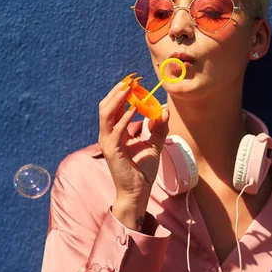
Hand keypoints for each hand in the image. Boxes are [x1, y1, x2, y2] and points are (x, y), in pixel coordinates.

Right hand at [98, 82, 169, 228]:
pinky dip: (124, 118)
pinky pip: (116, 130)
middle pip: (107, 106)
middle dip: (118, 90)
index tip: (134, 79)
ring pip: (106, 114)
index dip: (122, 92)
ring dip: (118, 99)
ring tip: (130, 88)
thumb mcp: (155, 144)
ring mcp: (108, 142)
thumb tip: (165, 110)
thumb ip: (159, 128)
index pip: (115, 106)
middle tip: (131, 79)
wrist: (137, 192)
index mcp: (116, 132)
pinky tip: (134, 110)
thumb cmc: (143, 171)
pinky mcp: (112, 151)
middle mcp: (108, 135)